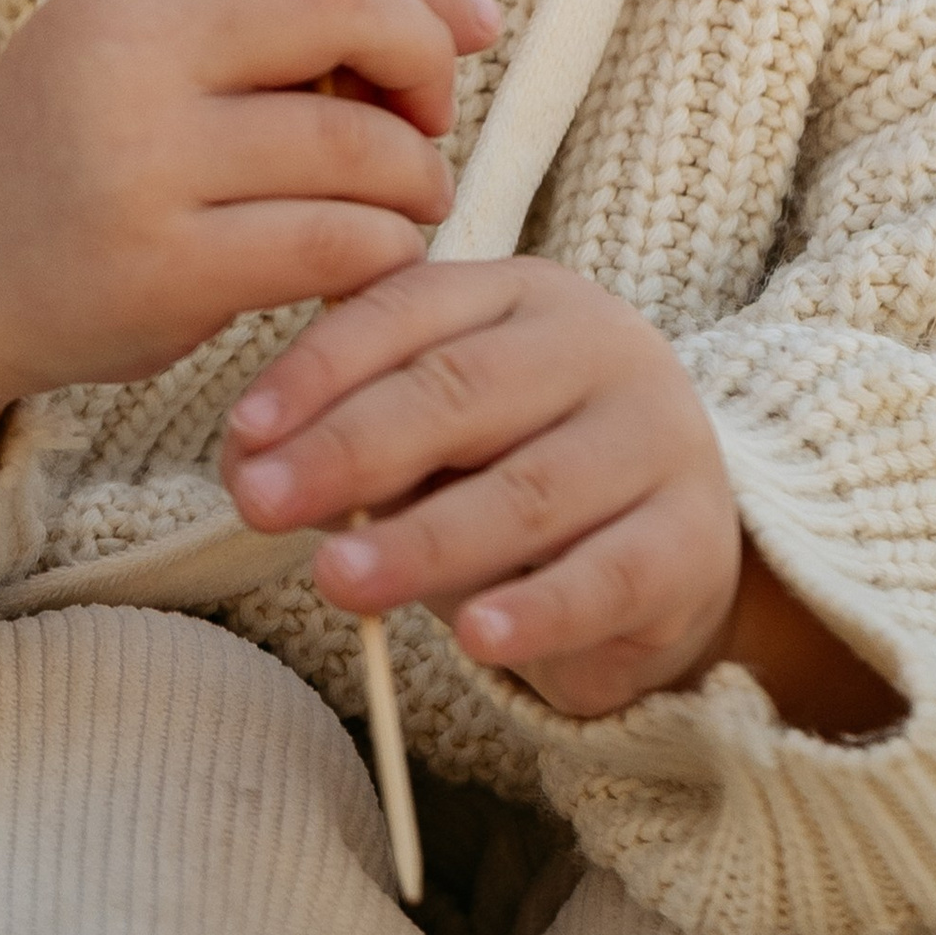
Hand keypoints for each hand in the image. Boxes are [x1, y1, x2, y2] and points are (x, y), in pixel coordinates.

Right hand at [0, 0, 501, 631]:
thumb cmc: (74, 155)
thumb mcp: (143, 49)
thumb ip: (272, 12)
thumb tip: (466, 13)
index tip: (464, 39)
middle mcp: (132, 63)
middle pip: (345, 16)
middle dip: (422, 67)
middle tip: (430, 123)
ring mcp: (143, 169)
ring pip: (355, 147)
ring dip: (416, 177)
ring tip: (409, 200)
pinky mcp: (164, 273)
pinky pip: (332, 244)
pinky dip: (382, 249)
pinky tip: (369, 257)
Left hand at [222, 258, 905, 732]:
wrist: (668, 546)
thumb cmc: (516, 473)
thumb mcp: (429, 442)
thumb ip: (345, 437)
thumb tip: (245, 466)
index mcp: (522, 294)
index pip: (410, 310)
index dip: (320, 367)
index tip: (243, 431)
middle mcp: (599, 346)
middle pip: (462, 390)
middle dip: (350, 448)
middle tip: (262, 504)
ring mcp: (656, 438)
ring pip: (529, 490)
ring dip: (424, 541)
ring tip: (340, 584)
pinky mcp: (692, 541)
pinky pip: (609, 577)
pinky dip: (538, 610)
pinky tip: (475, 640)